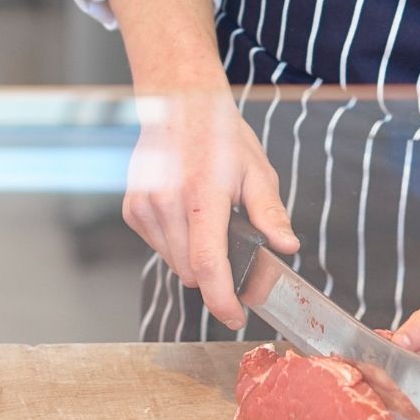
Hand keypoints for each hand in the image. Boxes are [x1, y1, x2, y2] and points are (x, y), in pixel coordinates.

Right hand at [123, 85, 299, 329]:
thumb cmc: (220, 135)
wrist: (178, 104)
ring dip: (194, 259)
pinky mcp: (132, 209)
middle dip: (214, 275)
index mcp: (203, 194)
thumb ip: (270, 214)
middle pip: (191, 272)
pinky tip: (186, 215)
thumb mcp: (257, 170)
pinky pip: (158, 247)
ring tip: (207, 222)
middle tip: (233, 251)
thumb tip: (287, 247)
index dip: (222, 300)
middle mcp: (167, 202)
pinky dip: (175, 243)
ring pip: (173, 263)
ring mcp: (145, 206)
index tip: (236, 316)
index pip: (208, 264)